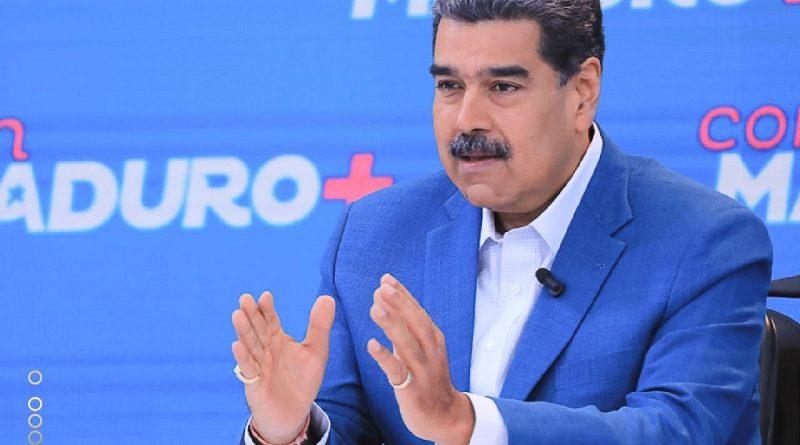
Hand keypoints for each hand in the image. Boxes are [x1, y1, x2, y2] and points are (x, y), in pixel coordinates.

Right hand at [231, 292, 334, 443]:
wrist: (294, 414)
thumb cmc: (302, 381)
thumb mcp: (317, 352)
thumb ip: (320, 326)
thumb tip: (328, 297)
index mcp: (278, 340)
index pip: (271, 321)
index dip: (267, 309)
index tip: (266, 296)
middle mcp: (266, 350)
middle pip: (257, 329)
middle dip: (251, 315)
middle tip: (244, 298)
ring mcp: (259, 366)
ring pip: (250, 346)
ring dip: (244, 331)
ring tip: (237, 315)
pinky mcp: (255, 384)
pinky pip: (248, 369)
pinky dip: (243, 358)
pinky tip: (237, 345)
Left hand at [367, 274, 474, 444]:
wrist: (445, 416)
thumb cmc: (428, 378)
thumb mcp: (419, 349)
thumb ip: (402, 325)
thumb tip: (383, 296)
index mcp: (433, 339)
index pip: (418, 312)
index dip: (403, 295)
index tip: (386, 279)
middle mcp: (431, 351)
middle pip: (416, 324)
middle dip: (400, 304)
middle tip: (382, 288)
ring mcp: (423, 370)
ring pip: (408, 344)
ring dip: (392, 325)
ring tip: (375, 308)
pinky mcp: (413, 389)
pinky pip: (398, 372)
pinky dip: (386, 357)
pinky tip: (371, 345)